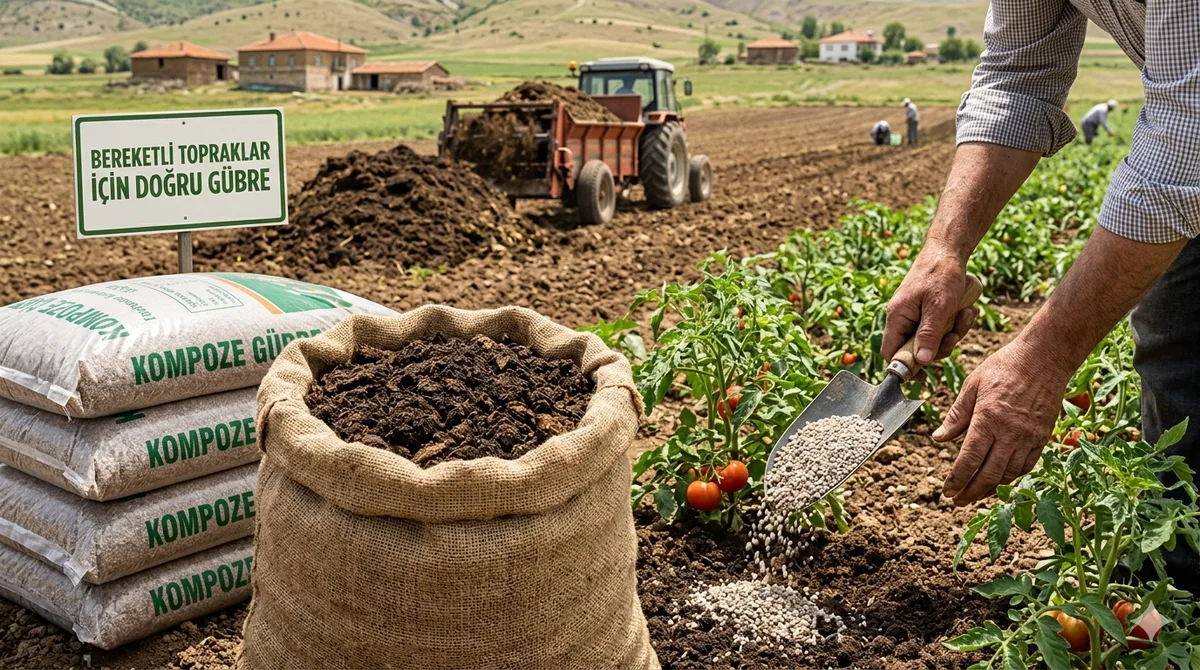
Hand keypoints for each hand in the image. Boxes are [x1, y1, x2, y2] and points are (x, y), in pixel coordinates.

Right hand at [883, 242, 978, 364]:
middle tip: (955, 335)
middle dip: (940, 347)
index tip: (926, 374)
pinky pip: (941, 329)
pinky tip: (967, 311)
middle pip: (916, 350)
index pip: (891, 352)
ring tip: (966, 314)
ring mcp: (916, 315)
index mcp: (897, 317)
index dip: (905, 366)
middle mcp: (903, 318)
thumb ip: (929, 334)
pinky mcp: (929, 312)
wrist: (949, 249)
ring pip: (932, 340)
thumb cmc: (941, 274)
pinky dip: (955, 324)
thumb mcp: (939, 306)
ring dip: (952, 333)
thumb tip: (921, 362)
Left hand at [936, 338, 1071, 504]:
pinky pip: (1027, 466)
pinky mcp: (1042, 437)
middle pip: (988, 475)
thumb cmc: (1004, 367)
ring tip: (975, 494)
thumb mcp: (972, 385)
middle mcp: (1010, 433)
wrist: (1044, 359)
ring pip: (1008, 474)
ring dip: (990, 489)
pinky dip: (1011, 477)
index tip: (947, 491)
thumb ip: (956, 415)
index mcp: (988, 420)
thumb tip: (939, 439)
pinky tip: (1000, 480)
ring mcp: (1029, 438)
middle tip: (957, 501)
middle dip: (971, 492)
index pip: (969, 460)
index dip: (957, 480)